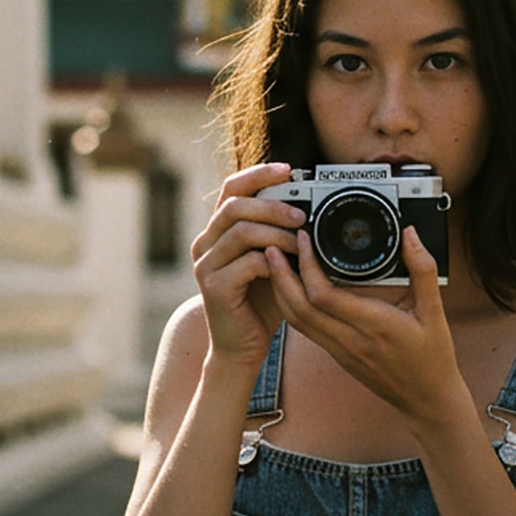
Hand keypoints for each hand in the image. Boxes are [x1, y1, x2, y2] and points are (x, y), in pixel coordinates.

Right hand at [189, 163, 305, 369]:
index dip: (258, 174)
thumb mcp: (273, 261)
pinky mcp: (214, 287)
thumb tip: (310, 206)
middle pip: (235, 205)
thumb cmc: (261, 302)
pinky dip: (273, 261)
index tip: (289, 169)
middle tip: (302, 215)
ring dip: (277, 233)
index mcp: (218, 230)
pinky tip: (288, 268)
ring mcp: (206, 264)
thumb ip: (279, 234)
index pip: (231, 188)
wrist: (242, 346)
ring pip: (241, 231)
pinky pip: (247, 262)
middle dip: (273, 205)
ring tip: (301, 242)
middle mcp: (206, 243)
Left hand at [265, 224, 467, 428]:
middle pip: (299, 308)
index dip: (307, 266)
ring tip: (275, 262)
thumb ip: (423, 270)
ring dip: (281, 290)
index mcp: (374, 325)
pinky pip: (305, 329)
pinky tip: (292, 287)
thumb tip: (410, 235)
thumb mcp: (435, 312)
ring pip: (296, 320)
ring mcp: (340, 350)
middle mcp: (350, 340)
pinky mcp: (337, 355)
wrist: (426, 401)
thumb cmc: (433, 358)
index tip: (304, 239)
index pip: (324, 296)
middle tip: (273, 245)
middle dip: (281, 275)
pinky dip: (292, 305)